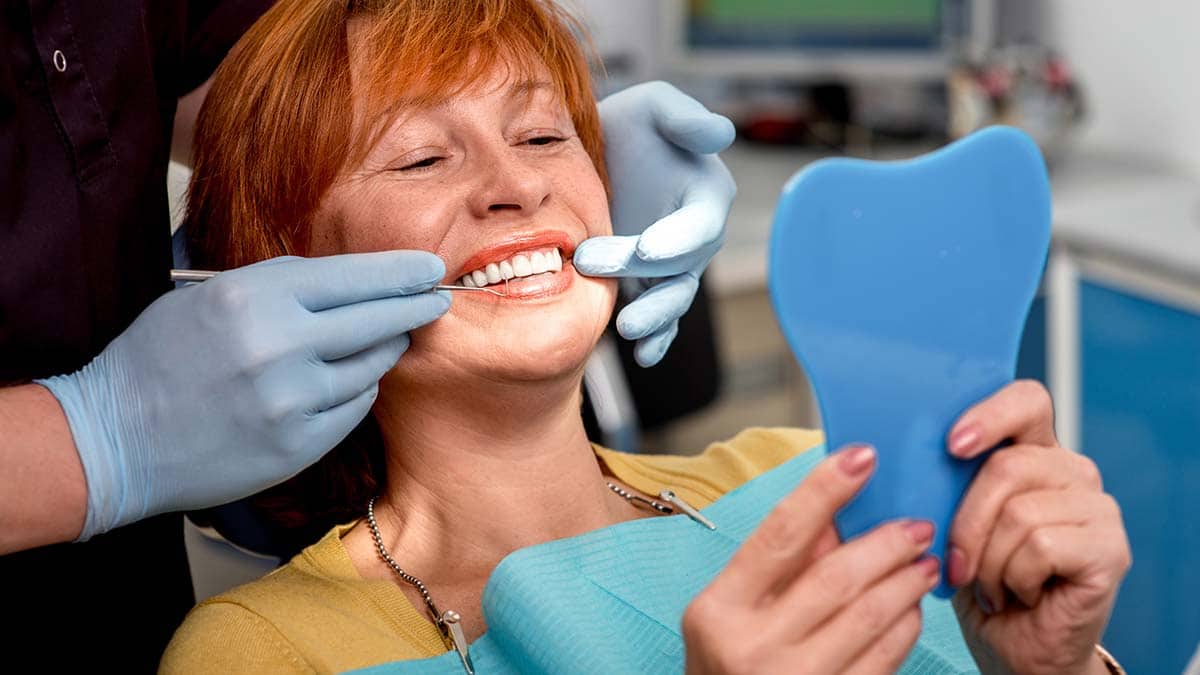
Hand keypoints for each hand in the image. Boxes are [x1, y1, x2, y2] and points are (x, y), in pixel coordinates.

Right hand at [38, 251, 449, 539]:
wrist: (113, 440)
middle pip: (377, 319)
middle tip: (438, 299)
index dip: (399, 272)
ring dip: (385, 349)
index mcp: (254, 297)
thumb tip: (352, 284)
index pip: (353, 277)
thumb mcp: (210, 298)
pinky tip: (348, 380)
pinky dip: (357, 390)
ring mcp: (292, 400)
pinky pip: (354, 407)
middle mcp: (279, 345)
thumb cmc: (158, 359)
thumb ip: (280, 288)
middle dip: (415, 306)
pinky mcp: (298, 444)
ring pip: (371, 365)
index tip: (430, 267)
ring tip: (388, 339)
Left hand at [573, 81, 735, 366]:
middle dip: (642, 272)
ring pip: (673, 299)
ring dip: (654, 318)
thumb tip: (721, 133)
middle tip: (591, 263)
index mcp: (706, 195)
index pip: (700, 224)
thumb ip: (685, 119)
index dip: (678, 239)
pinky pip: (659, 318)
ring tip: (627, 330)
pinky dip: (656, 339)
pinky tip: (642, 355)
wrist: (592, 155)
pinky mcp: (647, 286)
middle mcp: (695, 237)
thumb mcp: (653, 106)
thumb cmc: (630, 125)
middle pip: (680, 266)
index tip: (647, 248)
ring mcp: (672, 267)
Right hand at [683, 445, 939, 673]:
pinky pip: (882, 660)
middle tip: (915, 525)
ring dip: (904, 583)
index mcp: (719, 610)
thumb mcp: (729, 614)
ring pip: (868, 618)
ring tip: (923, 562)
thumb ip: (775, 565)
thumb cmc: (728, 668)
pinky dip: (904, 628)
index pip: (780, 534)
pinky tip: (910, 608)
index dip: (824, 489)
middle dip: (885, 544)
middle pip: (835, 577)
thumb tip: (833, 513)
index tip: (861, 457)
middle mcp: (752, 646)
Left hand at [945, 381, 1130, 673]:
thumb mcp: (949, 522)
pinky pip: (1041, 546)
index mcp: (1033, 451)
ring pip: (1019, 512)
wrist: (1013, 648)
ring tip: (993, 584)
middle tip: (956, 562)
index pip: (1026, 400)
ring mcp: (1097, 508)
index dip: (990, 415)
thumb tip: (901, 455)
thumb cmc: (978, 582)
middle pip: (1007, 465)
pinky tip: (1019, 594)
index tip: (953, 444)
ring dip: (989, 561)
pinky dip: (1014, 578)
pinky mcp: (1109, 548)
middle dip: (966, 521)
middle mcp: (1072, 471)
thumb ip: (944, 481)